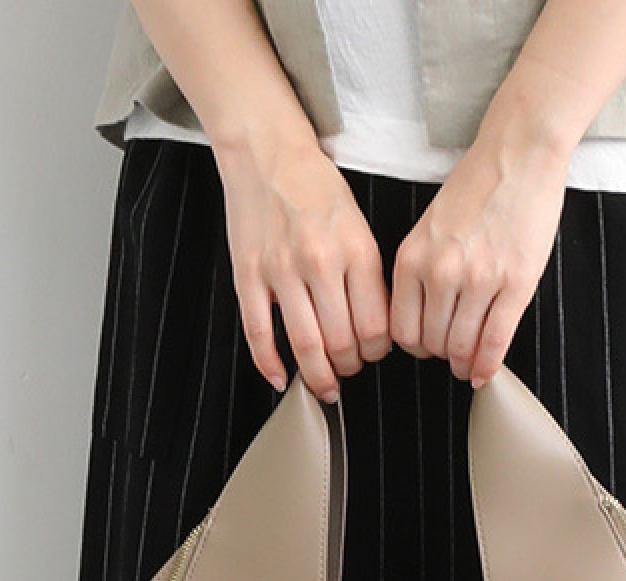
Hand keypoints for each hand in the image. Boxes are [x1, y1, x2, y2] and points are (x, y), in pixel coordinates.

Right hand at [214, 133, 392, 400]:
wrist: (267, 152)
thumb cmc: (316, 188)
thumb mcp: (359, 227)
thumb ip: (368, 277)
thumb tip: (374, 330)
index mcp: (355, 251)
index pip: (375, 327)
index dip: (377, 352)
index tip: (373, 353)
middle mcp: (320, 262)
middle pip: (342, 342)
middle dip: (350, 367)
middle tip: (349, 368)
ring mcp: (280, 270)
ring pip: (305, 345)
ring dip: (318, 375)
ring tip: (325, 384)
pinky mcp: (248, 274)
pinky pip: (258, 333)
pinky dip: (270, 365)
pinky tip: (281, 379)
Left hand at [389, 137, 569, 386]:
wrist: (518, 155)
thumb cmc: (476, 188)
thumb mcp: (429, 228)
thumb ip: (421, 273)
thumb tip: (423, 322)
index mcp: (413, 258)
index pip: (402, 330)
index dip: (415, 347)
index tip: (427, 347)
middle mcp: (440, 272)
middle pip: (432, 344)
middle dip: (442, 355)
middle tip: (452, 354)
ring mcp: (479, 280)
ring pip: (462, 347)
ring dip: (465, 362)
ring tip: (470, 362)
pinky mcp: (515, 284)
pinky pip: (495, 341)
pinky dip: (488, 365)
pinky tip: (485, 373)